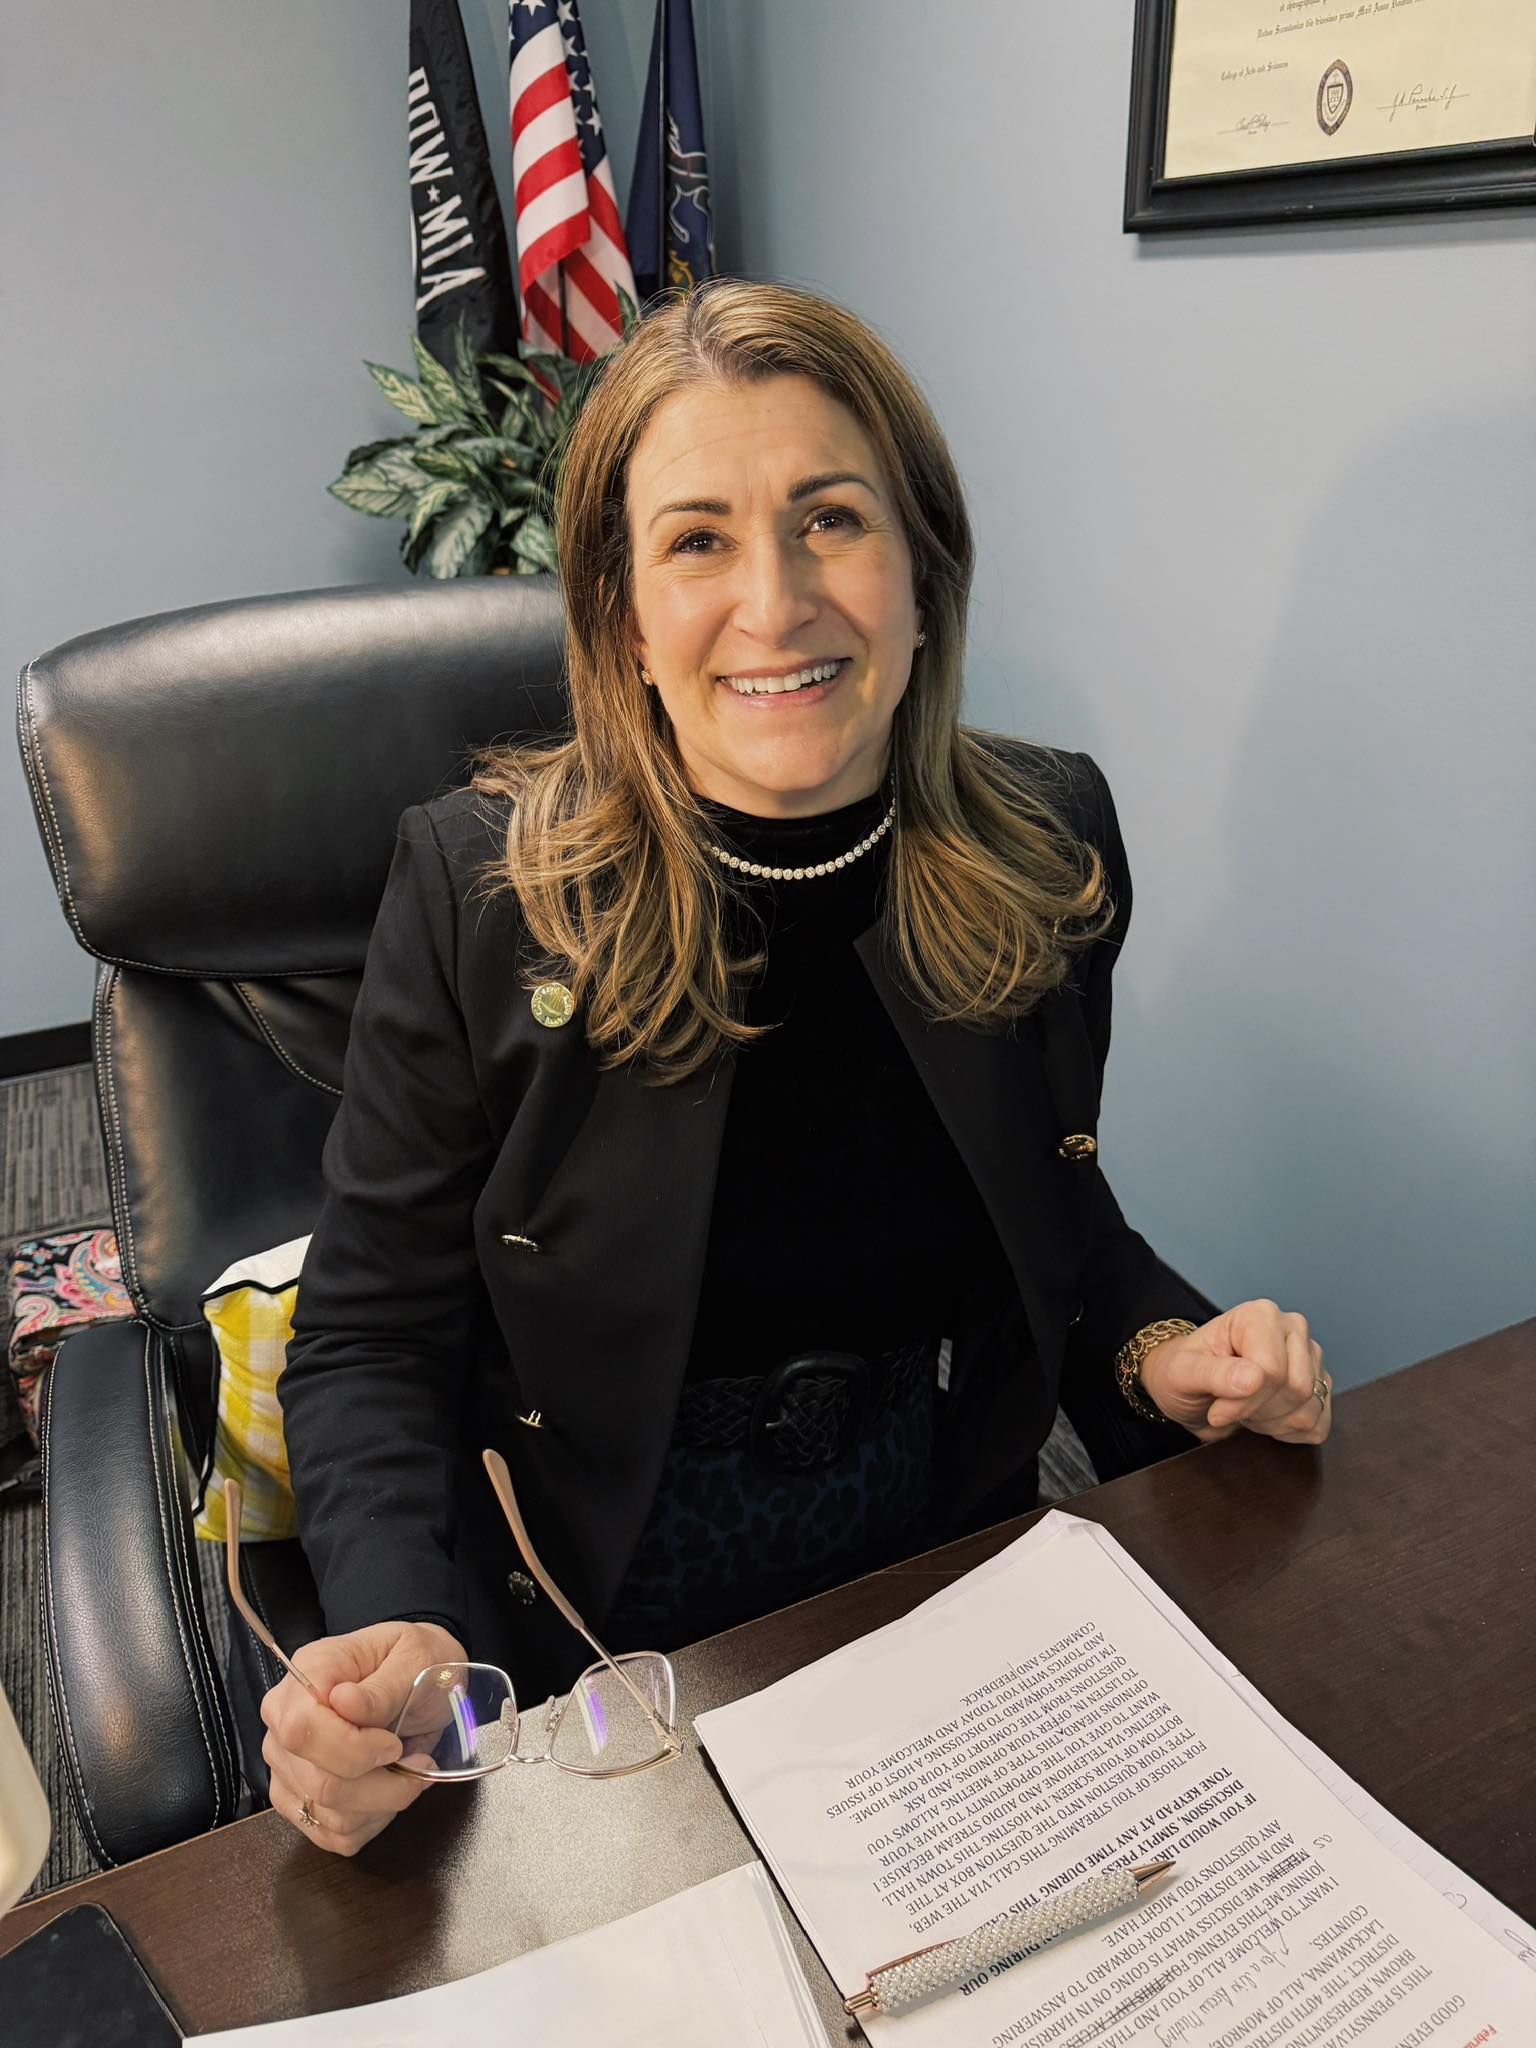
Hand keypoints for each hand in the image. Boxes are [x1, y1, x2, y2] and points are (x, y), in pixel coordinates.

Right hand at [260, 1618, 466, 1855]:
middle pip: (319, 1782)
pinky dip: (371, 1821)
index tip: (394, 1744)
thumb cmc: (415, 1661)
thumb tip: (344, 1702)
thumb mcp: (414, 1659)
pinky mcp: (299, 1800)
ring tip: (407, 1772)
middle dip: (382, 1784)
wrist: (419, 1678)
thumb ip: (382, 1686)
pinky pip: (332, 1835)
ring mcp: (286, 1765)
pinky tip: (387, 1790)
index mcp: (308, 1672)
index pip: (301, 1729)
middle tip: (418, 1761)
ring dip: (383, 1803)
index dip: (351, 1749)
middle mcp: (283, 1720)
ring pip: (328, 1815)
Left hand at [1137, 1299, 1331, 1445]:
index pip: (1272, 1371)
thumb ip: (1214, 1373)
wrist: (1189, 1389)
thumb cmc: (1182, 1373)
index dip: (1243, 1400)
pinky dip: (1287, 1432)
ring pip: (1309, 1408)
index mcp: (1260, 1315)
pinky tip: (1264, 1417)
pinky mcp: (1320, 1387)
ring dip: (1271, 1423)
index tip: (1216, 1408)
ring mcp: (1311, 1358)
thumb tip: (1254, 1379)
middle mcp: (1292, 1329)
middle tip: (1230, 1406)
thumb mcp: (1182, 1373)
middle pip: (1297, 1389)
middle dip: (1258, 1411)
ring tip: (1245, 1409)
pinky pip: (1318, 1424)